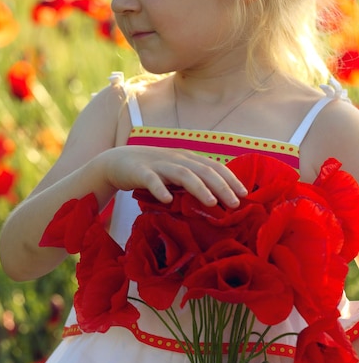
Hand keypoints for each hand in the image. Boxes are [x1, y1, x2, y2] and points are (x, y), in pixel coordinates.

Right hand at [97, 145, 246, 207]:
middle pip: (202, 170)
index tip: (244, 194)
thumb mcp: (175, 172)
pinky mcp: (139, 171)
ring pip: (182, 173)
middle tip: (235, 203)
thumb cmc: (151, 170)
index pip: (213, 166)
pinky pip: (151, 180)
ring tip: (211, 203)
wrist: (117, 162)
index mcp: (186, 158)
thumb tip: (218, 196)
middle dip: (221, 186)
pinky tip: (167, 200)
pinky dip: (160, 188)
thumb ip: (193, 180)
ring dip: (198, 187)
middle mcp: (176, 158)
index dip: (229, 178)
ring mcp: (158, 164)